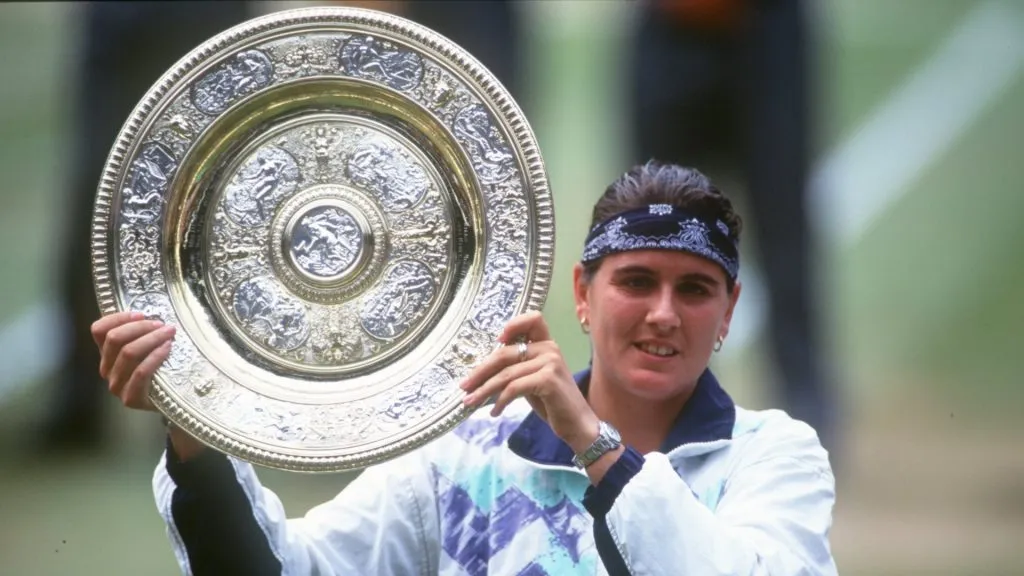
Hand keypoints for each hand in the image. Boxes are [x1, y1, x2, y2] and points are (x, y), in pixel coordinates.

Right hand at [92, 311, 175, 410]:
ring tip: (170, 334)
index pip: (98, 330)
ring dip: (151, 338)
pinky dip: (156, 356)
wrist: (171, 400)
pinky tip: (168, 348)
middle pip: (114, 339)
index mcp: (106, 353)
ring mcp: (116, 385)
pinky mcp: (130, 398)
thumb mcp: (147, 348)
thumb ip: (142, 335)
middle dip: (141, 327)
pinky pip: (141, 372)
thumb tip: (153, 315)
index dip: (118, 318)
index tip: (141, 314)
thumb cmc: (159, 369)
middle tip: (163, 325)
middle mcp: (107, 369)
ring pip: (128, 353)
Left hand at [460, 311, 599, 451]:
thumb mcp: (531, 380)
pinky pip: (514, 388)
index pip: (533, 319)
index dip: (514, 324)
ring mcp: (550, 362)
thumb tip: (482, 370)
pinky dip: (500, 401)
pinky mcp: (548, 379)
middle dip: (481, 371)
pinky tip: (495, 412)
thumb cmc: (553, 403)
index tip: (496, 341)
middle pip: (505, 353)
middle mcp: (550, 348)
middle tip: (465, 386)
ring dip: (484, 390)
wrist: (576, 425)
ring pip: (506, 374)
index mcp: (547, 344)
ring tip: (470, 402)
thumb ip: (516, 368)